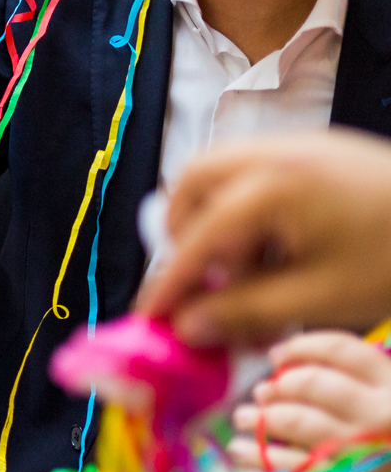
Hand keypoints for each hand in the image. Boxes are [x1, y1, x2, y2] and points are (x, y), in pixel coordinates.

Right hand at [138, 130, 390, 346]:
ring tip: (246, 272)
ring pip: (222, 174)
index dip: (170, 282)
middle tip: (201, 283)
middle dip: (185, 235)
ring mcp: (297, 145)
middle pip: (194, 183)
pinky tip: (278, 251)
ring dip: (217, 221)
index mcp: (271, 186)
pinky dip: (248, 209)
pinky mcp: (318, 150)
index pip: (198, 237)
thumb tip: (188, 326)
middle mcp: (273, 152)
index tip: (151, 317)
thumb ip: (245, 311)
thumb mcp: (321, 297)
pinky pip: (256, 171)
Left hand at [227, 332, 390, 471]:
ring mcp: (361, 447)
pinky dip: (260, 456)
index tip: (276, 355)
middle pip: (311, 383)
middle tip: (261, 392)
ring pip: (296, 421)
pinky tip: (238, 449)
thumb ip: (345, 372)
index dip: (300, 347)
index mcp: (390, 382)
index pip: (338, 349)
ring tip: (242, 417)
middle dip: (278, 385)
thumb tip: (279, 357)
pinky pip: (293, 463)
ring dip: (260, 417)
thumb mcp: (385, 392)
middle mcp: (377, 412)